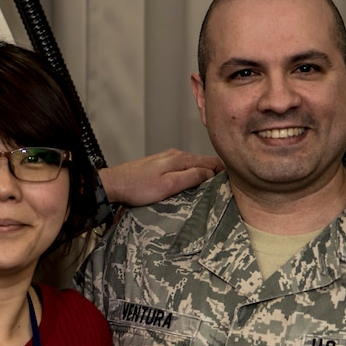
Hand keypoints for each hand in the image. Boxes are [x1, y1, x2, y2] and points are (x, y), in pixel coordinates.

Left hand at [99, 149, 222, 206]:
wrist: (115, 184)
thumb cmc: (138, 188)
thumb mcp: (168, 185)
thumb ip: (191, 177)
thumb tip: (210, 173)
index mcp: (180, 158)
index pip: (211, 161)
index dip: (223, 172)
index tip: (231, 183)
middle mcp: (175, 155)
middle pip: (203, 162)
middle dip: (214, 173)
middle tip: (223, 189)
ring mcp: (167, 159)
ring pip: (192, 166)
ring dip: (201, 175)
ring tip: (209, 189)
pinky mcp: (160, 166)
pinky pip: (181, 169)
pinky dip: (189, 176)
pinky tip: (189, 186)